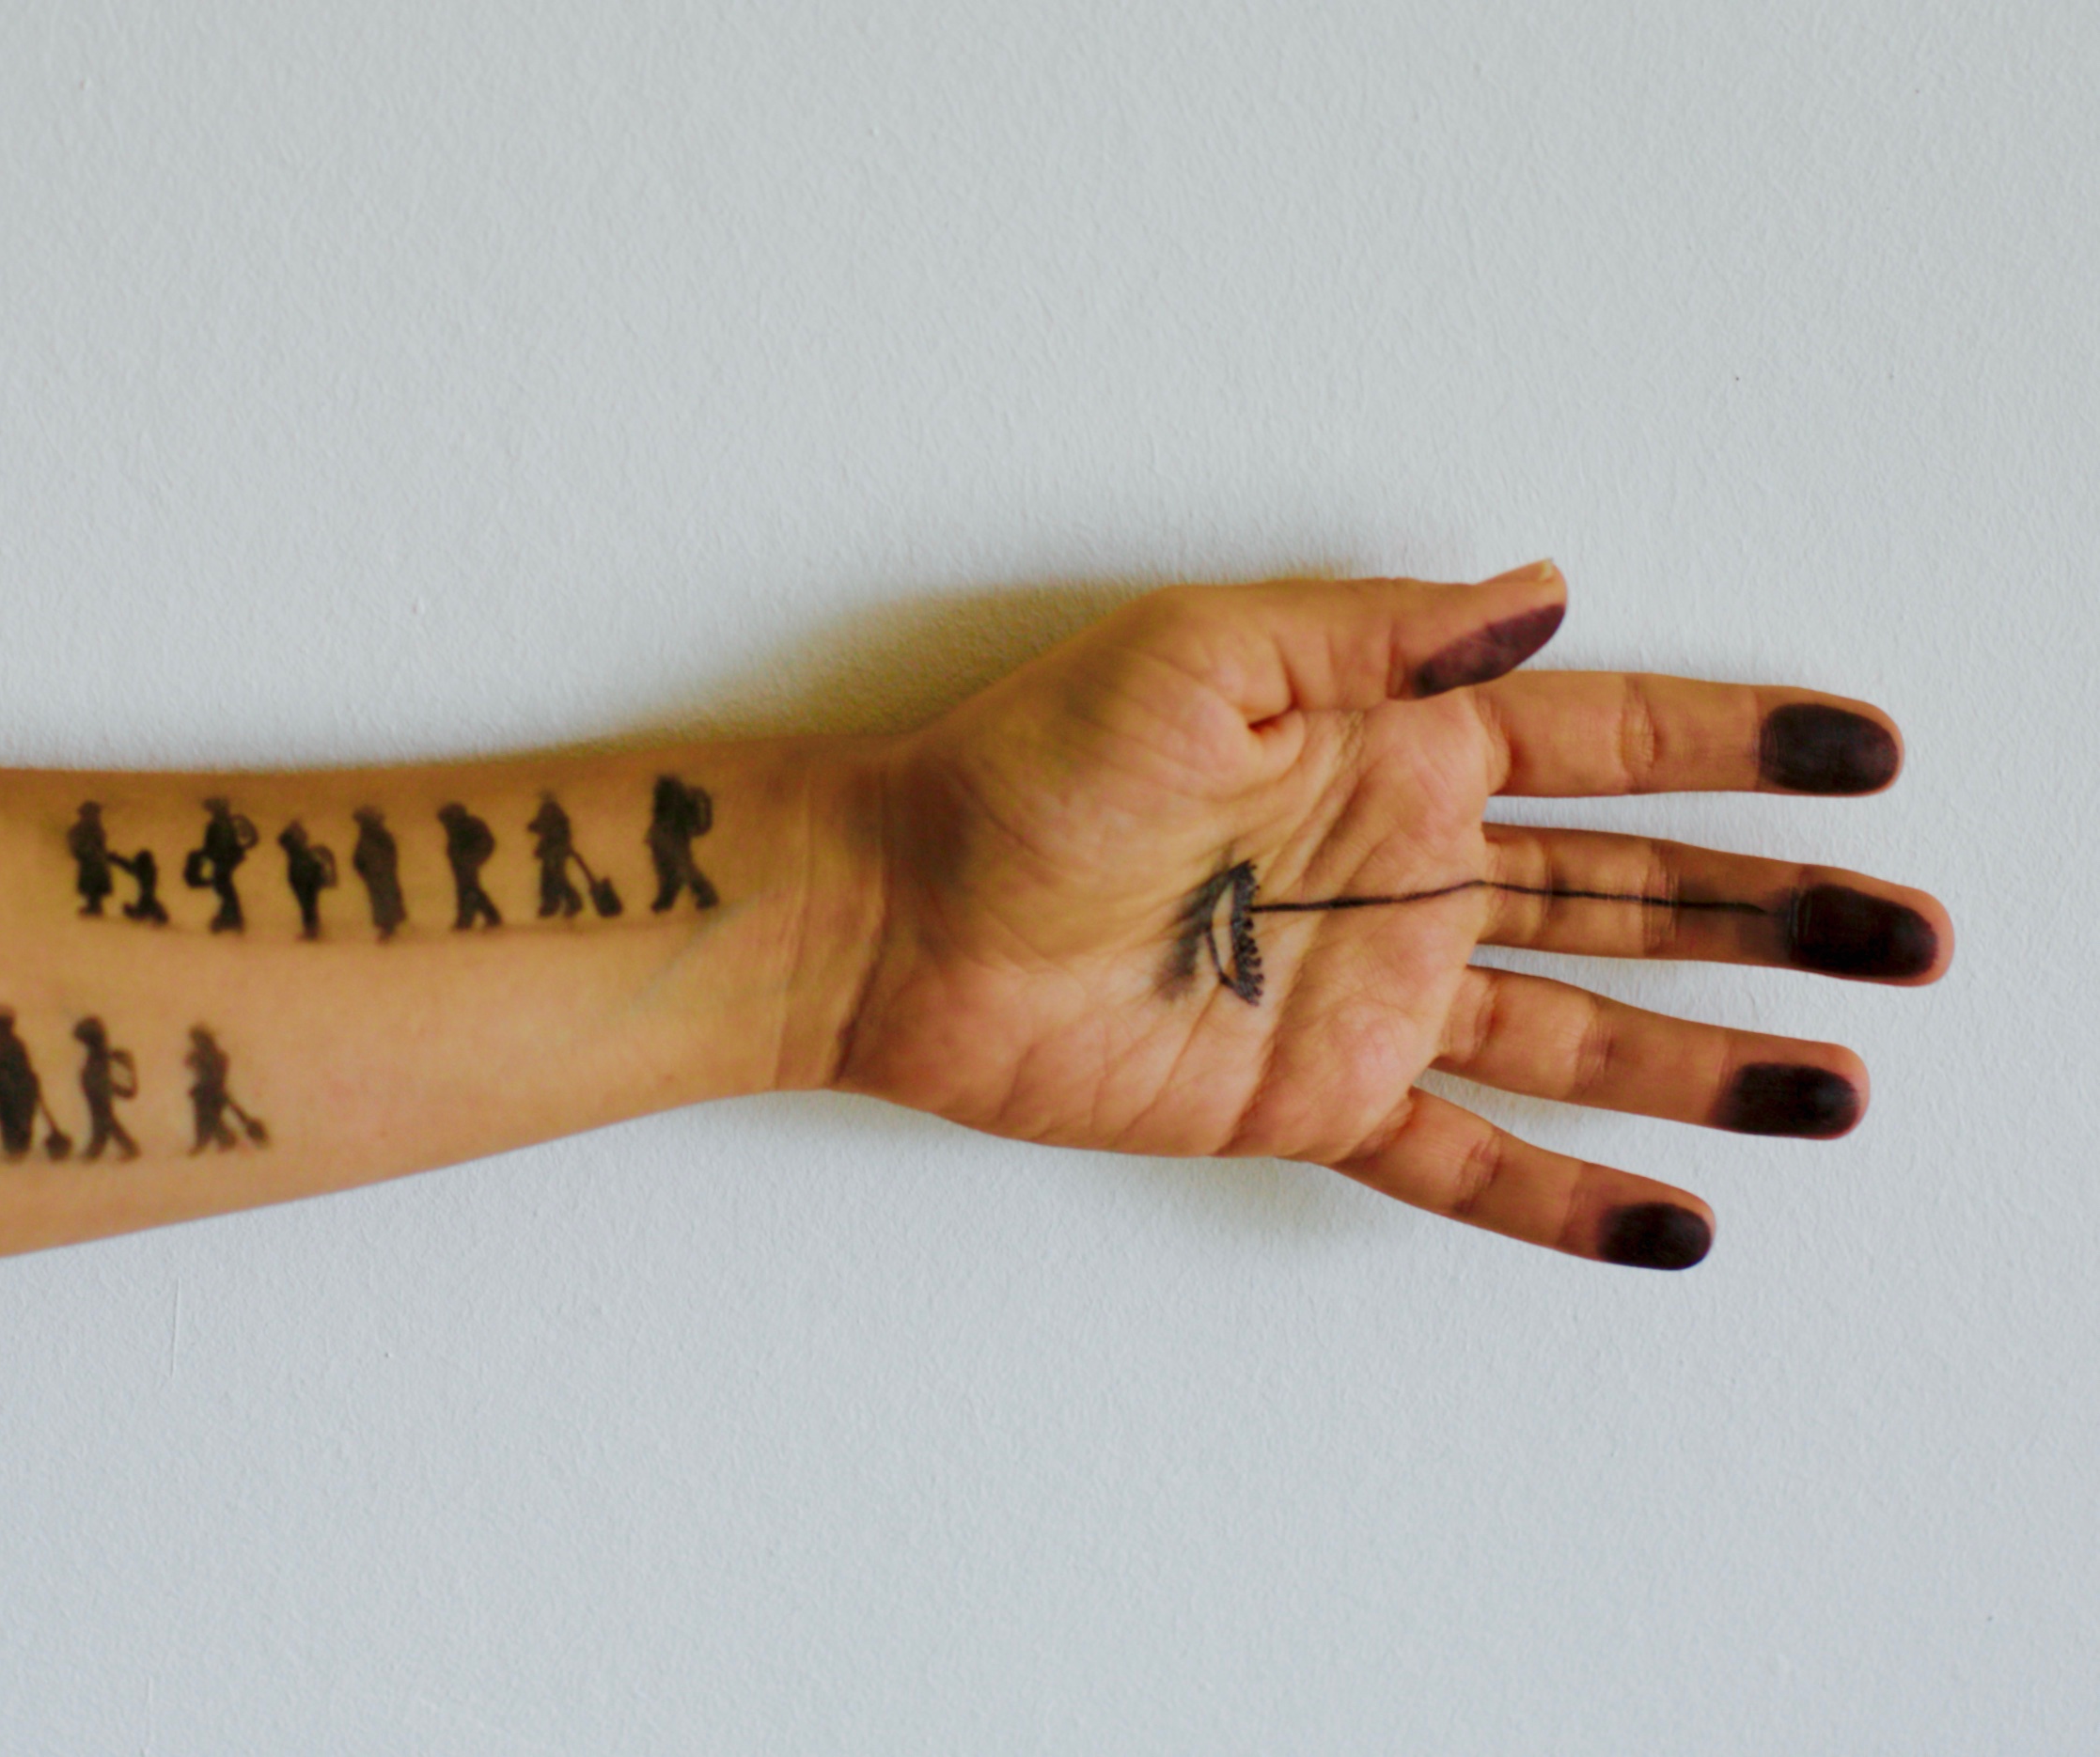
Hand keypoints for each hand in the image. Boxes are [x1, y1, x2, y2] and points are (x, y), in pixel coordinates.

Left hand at [827, 562, 1949, 1268]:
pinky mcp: (1309, 1100)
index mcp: (1393, 747)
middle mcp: (1403, 871)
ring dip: (1714, 1058)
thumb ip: (1385, 636)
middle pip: (1634, 891)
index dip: (1742, 747)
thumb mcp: (1205, 650)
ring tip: (1842, 1082)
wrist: (897, 912)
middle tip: (1918, 935)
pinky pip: (1464, 1160)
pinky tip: (1672, 1222)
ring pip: (1583, 1033)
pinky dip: (1564, 1198)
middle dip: (1778, 908)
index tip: (1868, 755)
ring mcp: (1366, 995)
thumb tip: (1548, 596)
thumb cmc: (1025, 765)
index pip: (1607, 743)